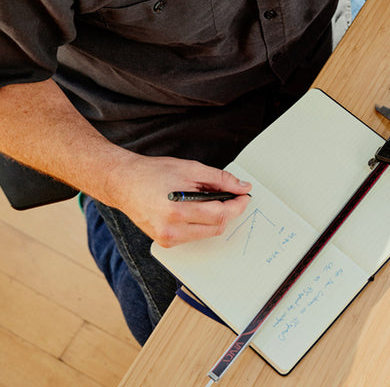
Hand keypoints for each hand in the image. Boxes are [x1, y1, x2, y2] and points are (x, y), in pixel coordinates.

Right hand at [105, 153, 251, 246]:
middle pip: (217, 226)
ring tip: (207, 199)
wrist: (123, 183)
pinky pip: (194, 235)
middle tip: (231, 195)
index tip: (245, 196)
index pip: (220, 214)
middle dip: (228, 211)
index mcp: (178, 210)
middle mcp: (171, 230)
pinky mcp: (165, 242)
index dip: (237, 205)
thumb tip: (242, 187)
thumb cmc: (153, 173)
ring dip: (215, 217)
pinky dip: (201, 223)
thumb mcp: (190, 168)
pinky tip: (194, 208)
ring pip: (207, 233)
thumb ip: (220, 179)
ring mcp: (167, 239)